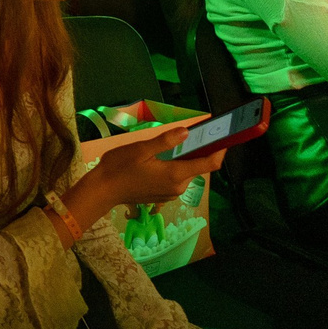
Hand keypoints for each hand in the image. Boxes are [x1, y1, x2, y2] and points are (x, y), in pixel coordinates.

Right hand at [81, 126, 225, 206]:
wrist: (102, 190)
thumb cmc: (120, 167)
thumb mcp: (141, 149)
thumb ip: (165, 141)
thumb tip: (187, 132)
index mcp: (176, 174)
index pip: (209, 164)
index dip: (221, 151)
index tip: (225, 138)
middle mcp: (178, 186)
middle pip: (196, 167)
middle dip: (196, 151)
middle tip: (187, 135)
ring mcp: (170, 193)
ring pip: (185, 173)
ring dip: (182, 160)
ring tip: (167, 146)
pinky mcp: (162, 196)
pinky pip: (175, 180)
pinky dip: (173, 168)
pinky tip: (157, 161)